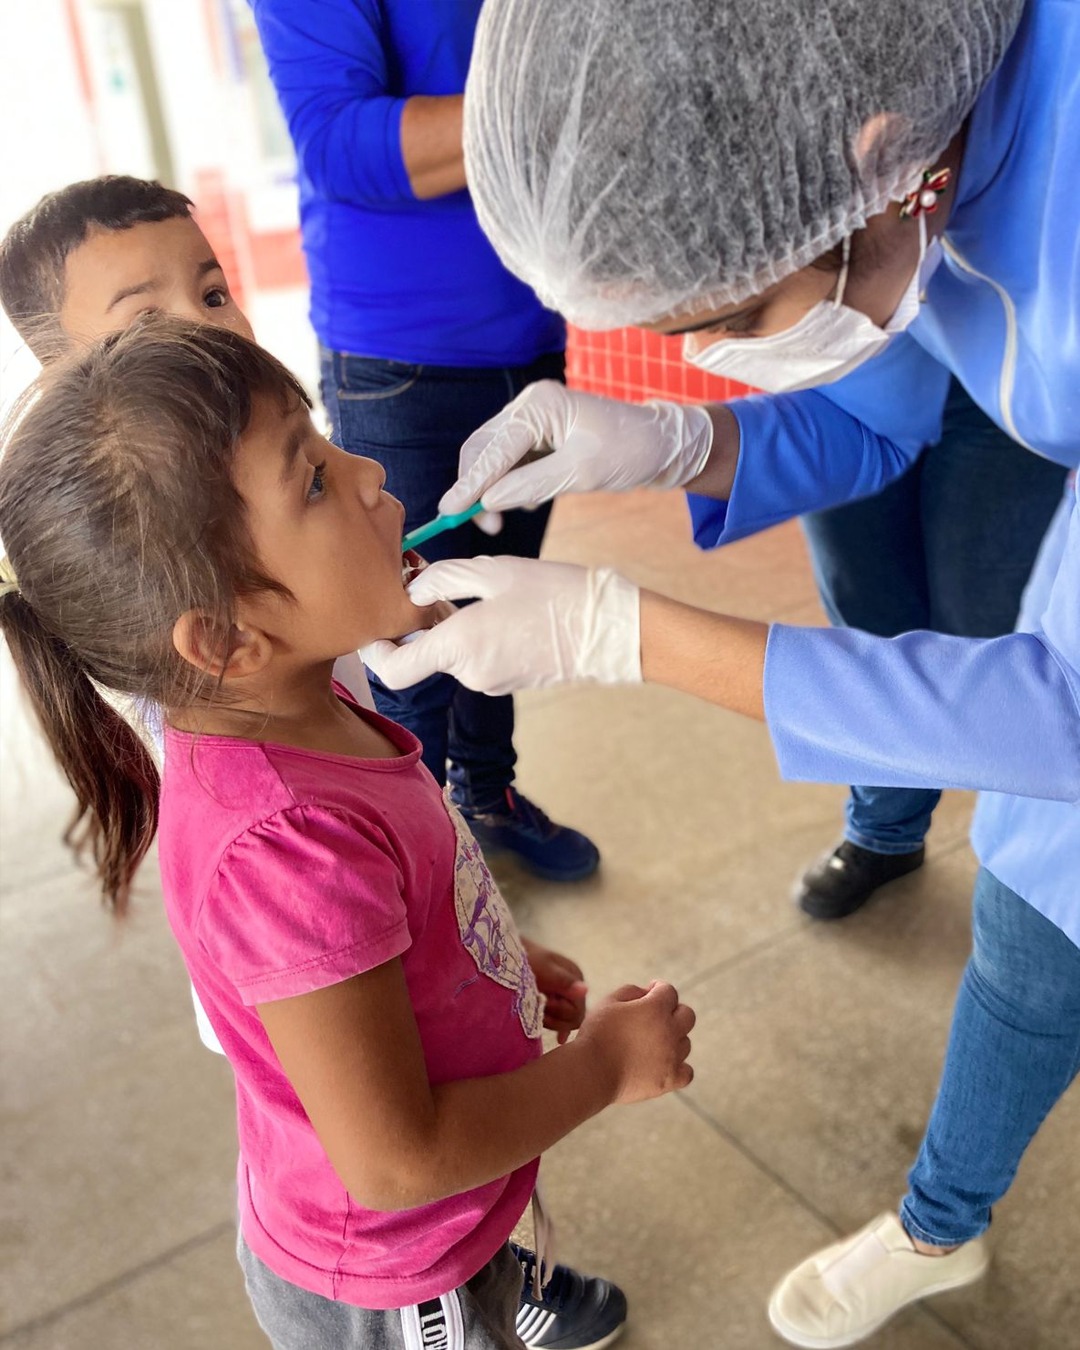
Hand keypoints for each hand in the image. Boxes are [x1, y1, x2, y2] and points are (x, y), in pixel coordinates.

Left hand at [362, 556, 641, 694]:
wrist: (609, 630)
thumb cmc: (555, 595)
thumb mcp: (494, 571)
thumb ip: (444, 579)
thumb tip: (414, 590)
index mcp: (459, 646)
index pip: (394, 670)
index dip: (373, 654)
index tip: (372, 629)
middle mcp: (469, 672)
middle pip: (424, 654)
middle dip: (419, 623)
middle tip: (425, 579)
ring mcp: (490, 680)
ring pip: (451, 654)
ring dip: (450, 626)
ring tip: (470, 587)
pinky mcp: (509, 680)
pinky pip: (476, 657)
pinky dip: (473, 635)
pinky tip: (494, 606)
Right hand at [439, 381, 713, 514]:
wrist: (661, 446)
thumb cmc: (628, 451)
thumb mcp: (581, 473)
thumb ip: (531, 485)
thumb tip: (489, 501)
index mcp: (540, 404)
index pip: (494, 446)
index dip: (470, 481)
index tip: (449, 510)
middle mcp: (530, 407)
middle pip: (483, 448)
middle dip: (476, 486)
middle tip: (481, 523)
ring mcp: (533, 421)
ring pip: (493, 457)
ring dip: (489, 489)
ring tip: (497, 521)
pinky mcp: (539, 438)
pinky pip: (510, 462)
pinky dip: (506, 486)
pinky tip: (519, 505)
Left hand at [522, 938, 586, 1044]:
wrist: (507, 955)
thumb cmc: (525, 959)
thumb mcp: (544, 970)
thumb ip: (563, 981)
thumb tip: (585, 990)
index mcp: (576, 977)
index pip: (578, 1009)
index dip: (560, 1011)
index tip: (544, 1002)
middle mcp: (575, 987)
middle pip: (576, 1017)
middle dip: (557, 1019)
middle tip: (539, 1011)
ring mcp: (566, 995)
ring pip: (568, 1021)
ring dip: (553, 1022)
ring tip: (537, 1014)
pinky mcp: (556, 1001)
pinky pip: (563, 1021)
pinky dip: (558, 1026)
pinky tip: (558, 1038)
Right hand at [576, 982, 694, 1104]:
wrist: (591, 1071)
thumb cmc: (597, 1034)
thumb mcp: (609, 1001)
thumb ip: (631, 991)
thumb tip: (647, 993)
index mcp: (656, 1008)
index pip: (669, 991)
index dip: (657, 990)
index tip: (647, 994)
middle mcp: (670, 1031)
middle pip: (687, 1015)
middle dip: (673, 1012)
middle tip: (654, 1018)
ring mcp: (672, 1057)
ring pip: (686, 1043)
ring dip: (674, 1039)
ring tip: (652, 1044)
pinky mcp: (669, 1080)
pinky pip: (687, 1072)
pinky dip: (679, 1067)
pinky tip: (665, 1065)